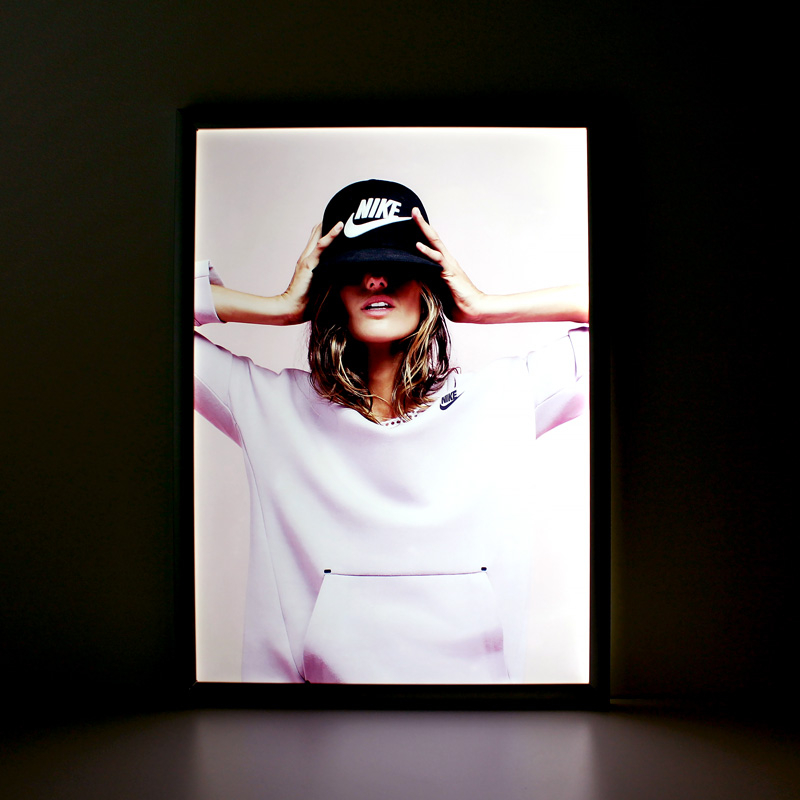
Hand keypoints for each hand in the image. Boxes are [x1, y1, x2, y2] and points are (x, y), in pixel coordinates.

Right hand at [209, 220, 341, 324]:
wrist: (293, 308)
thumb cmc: (308, 303)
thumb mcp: (322, 288)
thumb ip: (329, 280)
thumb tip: (346, 279)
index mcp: (310, 262)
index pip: (320, 242)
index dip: (329, 232)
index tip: (342, 222)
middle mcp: (308, 257)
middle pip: (319, 235)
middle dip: (330, 224)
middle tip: (345, 213)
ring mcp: (308, 259)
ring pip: (321, 237)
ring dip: (332, 226)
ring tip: (345, 215)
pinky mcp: (309, 263)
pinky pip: (322, 245)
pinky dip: (331, 235)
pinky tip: (339, 226)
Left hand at [412, 208, 485, 321]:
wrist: (473, 310)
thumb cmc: (458, 304)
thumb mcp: (439, 292)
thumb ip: (429, 284)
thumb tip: (417, 281)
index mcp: (443, 266)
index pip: (431, 246)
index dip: (422, 234)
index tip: (412, 223)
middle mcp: (446, 261)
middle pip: (432, 238)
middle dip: (421, 224)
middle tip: (413, 211)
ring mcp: (448, 265)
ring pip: (434, 242)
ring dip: (424, 228)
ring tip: (415, 216)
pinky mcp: (449, 272)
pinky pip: (437, 260)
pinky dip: (427, 252)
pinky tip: (418, 245)